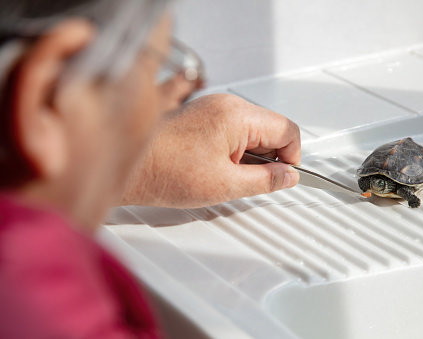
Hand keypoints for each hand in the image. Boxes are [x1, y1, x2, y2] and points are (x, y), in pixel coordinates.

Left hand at [120, 94, 300, 207]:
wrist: (129, 167)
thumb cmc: (164, 172)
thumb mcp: (225, 185)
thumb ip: (266, 180)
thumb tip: (288, 177)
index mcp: (237, 116)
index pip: (287, 130)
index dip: (291, 157)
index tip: (284, 176)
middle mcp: (226, 104)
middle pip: (271, 126)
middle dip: (270, 155)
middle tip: (252, 180)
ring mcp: (213, 106)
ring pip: (253, 128)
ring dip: (251, 152)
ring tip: (228, 173)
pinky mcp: (203, 113)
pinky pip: (235, 127)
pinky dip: (236, 146)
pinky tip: (220, 165)